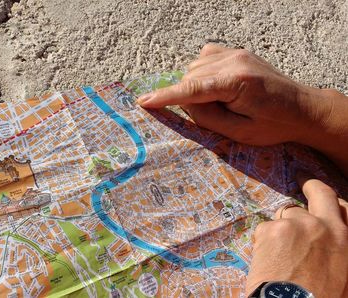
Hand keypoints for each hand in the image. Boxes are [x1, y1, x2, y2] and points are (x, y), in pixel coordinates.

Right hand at [137, 44, 347, 175]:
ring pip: (195, 66)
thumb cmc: (275, 126)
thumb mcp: (240, 132)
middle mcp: (236, 61)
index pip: (192, 88)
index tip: (143, 102)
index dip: (165, 96)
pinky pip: (205, 57)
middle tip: (208, 116)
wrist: (303, 109)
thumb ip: (208, 118)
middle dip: (188, 97)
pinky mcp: (238, 53)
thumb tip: (185, 104)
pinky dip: (201, 73)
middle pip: (191, 76)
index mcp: (238, 82)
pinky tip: (214, 86)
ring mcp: (237, 53)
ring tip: (216, 103)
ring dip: (195, 85)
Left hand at [246, 174, 347, 296]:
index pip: (336, 200)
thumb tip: (329, 235)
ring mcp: (291, 224)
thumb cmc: (320, 295)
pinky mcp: (268, 230)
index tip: (313, 188)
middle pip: (310, 196)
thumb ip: (336, 243)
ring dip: (284, 228)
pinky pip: (266, 228)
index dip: (322, 193)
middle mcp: (319, 224)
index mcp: (342, 236)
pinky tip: (269, 259)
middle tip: (300, 190)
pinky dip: (267, 240)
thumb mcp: (342, 270)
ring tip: (282, 254)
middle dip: (307, 191)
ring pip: (285, 215)